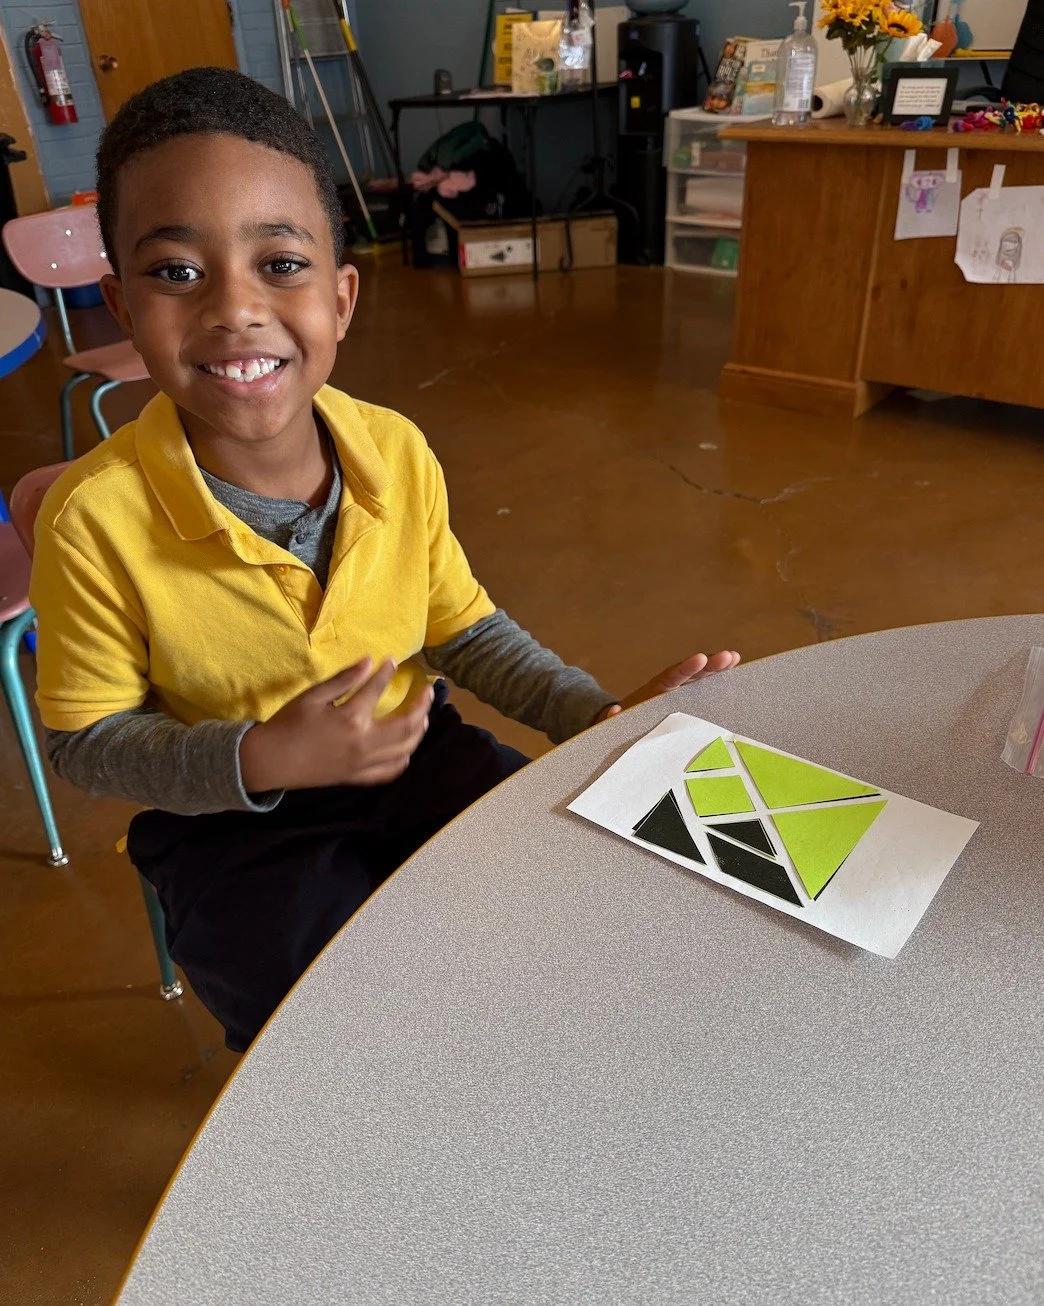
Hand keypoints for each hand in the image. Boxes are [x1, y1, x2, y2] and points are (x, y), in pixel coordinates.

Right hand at [240, 659, 433, 791]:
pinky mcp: (357, 777)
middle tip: (429, 692)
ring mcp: (363, 763)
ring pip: (404, 749)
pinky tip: (406, 751)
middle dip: (421, 706)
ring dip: (418, 732)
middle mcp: (364, 743)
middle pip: (406, 725)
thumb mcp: (313, 696)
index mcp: (351, 718)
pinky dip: (402, 761)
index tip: (393, 661)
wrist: (270, 761)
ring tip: (424, 717)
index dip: (387, 673)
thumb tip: (369, 661)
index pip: (377, 690)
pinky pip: (388, 772)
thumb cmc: (288, 725)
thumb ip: (344, 679)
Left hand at [597, 651, 740, 722]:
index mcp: (653, 691)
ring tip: (735, 657)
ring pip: (699, 679)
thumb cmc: (617, 723)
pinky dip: (716, 684)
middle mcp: (668, 688)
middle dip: (709, 664)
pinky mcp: (685, 703)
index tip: (700, 658)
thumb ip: (612, 717)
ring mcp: (677, 693)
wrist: (620, 723)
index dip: (686, 668)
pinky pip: (702, 691)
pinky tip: (735, 677)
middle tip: (729, 656)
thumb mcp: (611, 721)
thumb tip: (614, 711)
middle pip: (690, 673)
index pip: (671, 677)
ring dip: (716, 669)